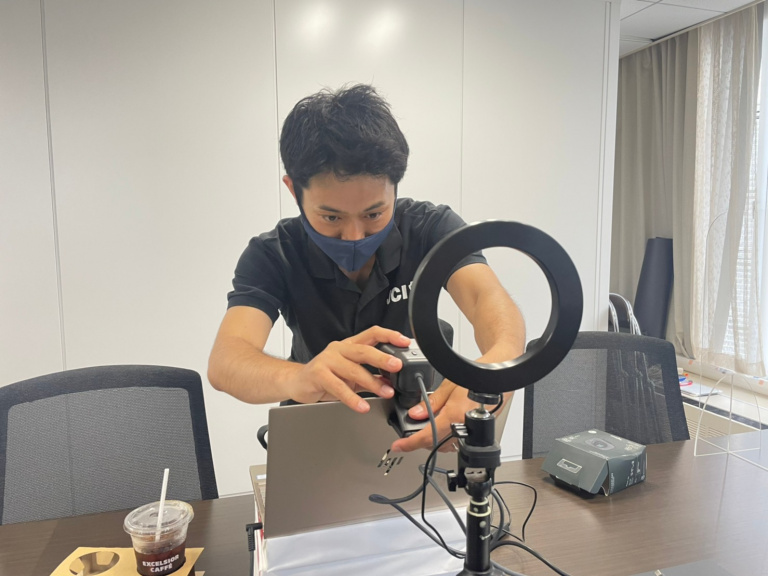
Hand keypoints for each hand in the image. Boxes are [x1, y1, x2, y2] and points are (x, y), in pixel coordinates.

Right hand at [285, 326, 410, 412]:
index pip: (372, 333)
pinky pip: (338, 387)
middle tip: (397, 366)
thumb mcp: (350, 374)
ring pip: (353, 369)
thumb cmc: (325, 376)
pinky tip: (362, 406)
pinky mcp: (318, 374)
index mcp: (349, 345)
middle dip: (383, 358)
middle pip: (364, 350)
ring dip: (372, 383)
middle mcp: (339, 349)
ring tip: (386, 393)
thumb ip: (370, 376)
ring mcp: (327, 360)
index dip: (389, 335)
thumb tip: (391, 382)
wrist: (297, 382)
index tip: (405, 342)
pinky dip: (352, 398)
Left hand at [389, 380, 478, 452]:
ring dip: (434, 438)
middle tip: (412, 430)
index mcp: (453, 417)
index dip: (409, 443)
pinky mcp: (475, 435)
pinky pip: (456, 442)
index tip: (398, 446)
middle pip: (434, 443)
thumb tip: (415, 414)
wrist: (495, 381)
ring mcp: (470, 434)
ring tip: (429, 424)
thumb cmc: (475, 380)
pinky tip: (444, 426)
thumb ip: (430, 403)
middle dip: (421, 438)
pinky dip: (445, 437)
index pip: (426, 436)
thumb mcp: (448, 387)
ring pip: (444, 445)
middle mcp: (463, 429)